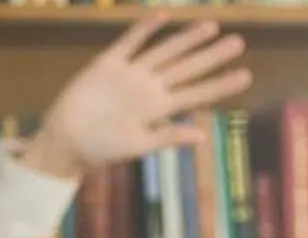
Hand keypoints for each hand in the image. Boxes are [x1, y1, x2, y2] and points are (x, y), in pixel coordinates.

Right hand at [23, 18, 250, 180]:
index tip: (245, 76)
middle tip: (239, 42)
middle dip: (210, 56)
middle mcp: (147, 90)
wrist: (62, 144)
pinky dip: (144, 29)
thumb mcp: (135, 148)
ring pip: (164, 52)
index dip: (219, 85)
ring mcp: (129, 76)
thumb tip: (201, 136)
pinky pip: (129, 43)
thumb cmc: (97, 152)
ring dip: (186, 39)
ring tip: (211, 26)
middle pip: (185, 68)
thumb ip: (167, 138)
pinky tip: (162, 15)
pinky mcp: (107, 66)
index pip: (194, 94)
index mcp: (156, 110)